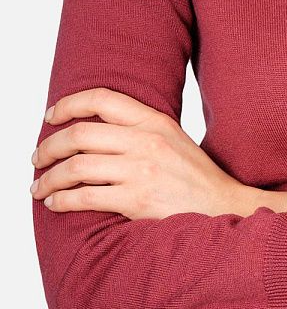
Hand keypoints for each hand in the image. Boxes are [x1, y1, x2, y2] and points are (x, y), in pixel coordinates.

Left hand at [31, 87, 256, 218]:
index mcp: (156, 122)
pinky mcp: (138, 200)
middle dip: (48, 147)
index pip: (101, 100)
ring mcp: (142, 171)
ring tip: (40, 186)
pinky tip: (55, 203)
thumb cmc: (199, 179)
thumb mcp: (175, 141)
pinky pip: (84, 197)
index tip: (51, 117)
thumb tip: (94, 132)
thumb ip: (141, 130)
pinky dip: (61, 200)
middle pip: (79, 134)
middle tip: (38, 159)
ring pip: (76, 167)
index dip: (68, 105)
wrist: (226, 208)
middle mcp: (147, 142)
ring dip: (49, 178)